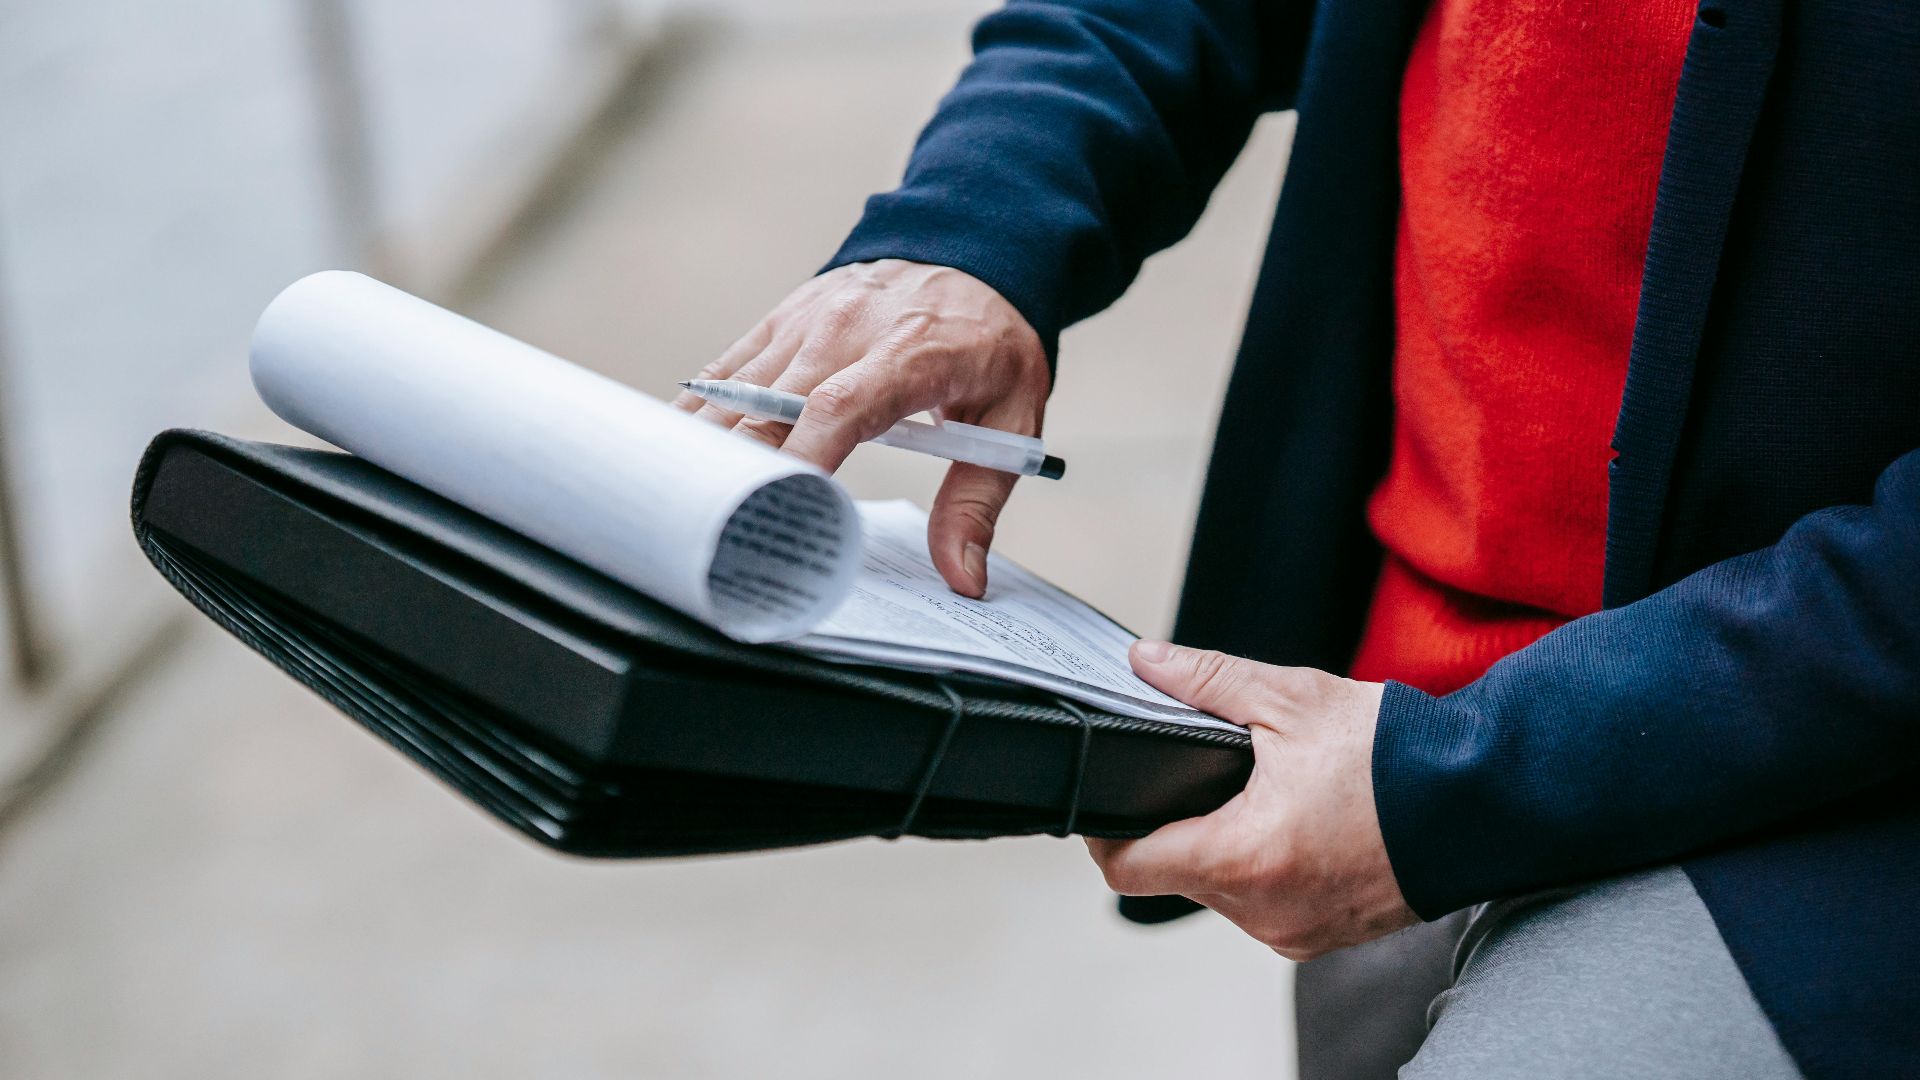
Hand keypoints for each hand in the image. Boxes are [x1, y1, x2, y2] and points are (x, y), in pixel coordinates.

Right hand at [674, 259, 1049, 597]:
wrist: (971, 252)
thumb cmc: (990, 341)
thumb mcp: (1014, 418)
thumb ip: (978, 501)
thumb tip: (963, 577)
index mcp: (911, 353)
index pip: (841, 406)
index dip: (804, 459)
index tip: (783, 511)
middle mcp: (846, 330)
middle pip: (770, 409)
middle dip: (742, 474)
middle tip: (724, 537)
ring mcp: (805, 322)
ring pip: (735, 393)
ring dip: (708, 451)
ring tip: (688, 509)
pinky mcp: (780, 321)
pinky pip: (724, 372)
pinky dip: (699, 414)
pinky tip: (680, 456)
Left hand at [1086, 642, 1417, 960]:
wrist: (1485, 801)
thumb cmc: (1394, 756)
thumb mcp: (1289, 699)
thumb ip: (1205, 680)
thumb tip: (1145, 663)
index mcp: (1242, 857)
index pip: (1128, 867)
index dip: (1106, 829)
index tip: (1114, 796)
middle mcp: (1262, 911)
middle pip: (1176, 874)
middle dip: (1181, 823)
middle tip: (1206, 774)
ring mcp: (1295, 932)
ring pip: (1221, 892)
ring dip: (1226, 847)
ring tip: (1263, 796)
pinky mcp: (1325, 938)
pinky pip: (1266, 907)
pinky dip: (1267, 869)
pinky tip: (1295, 825)